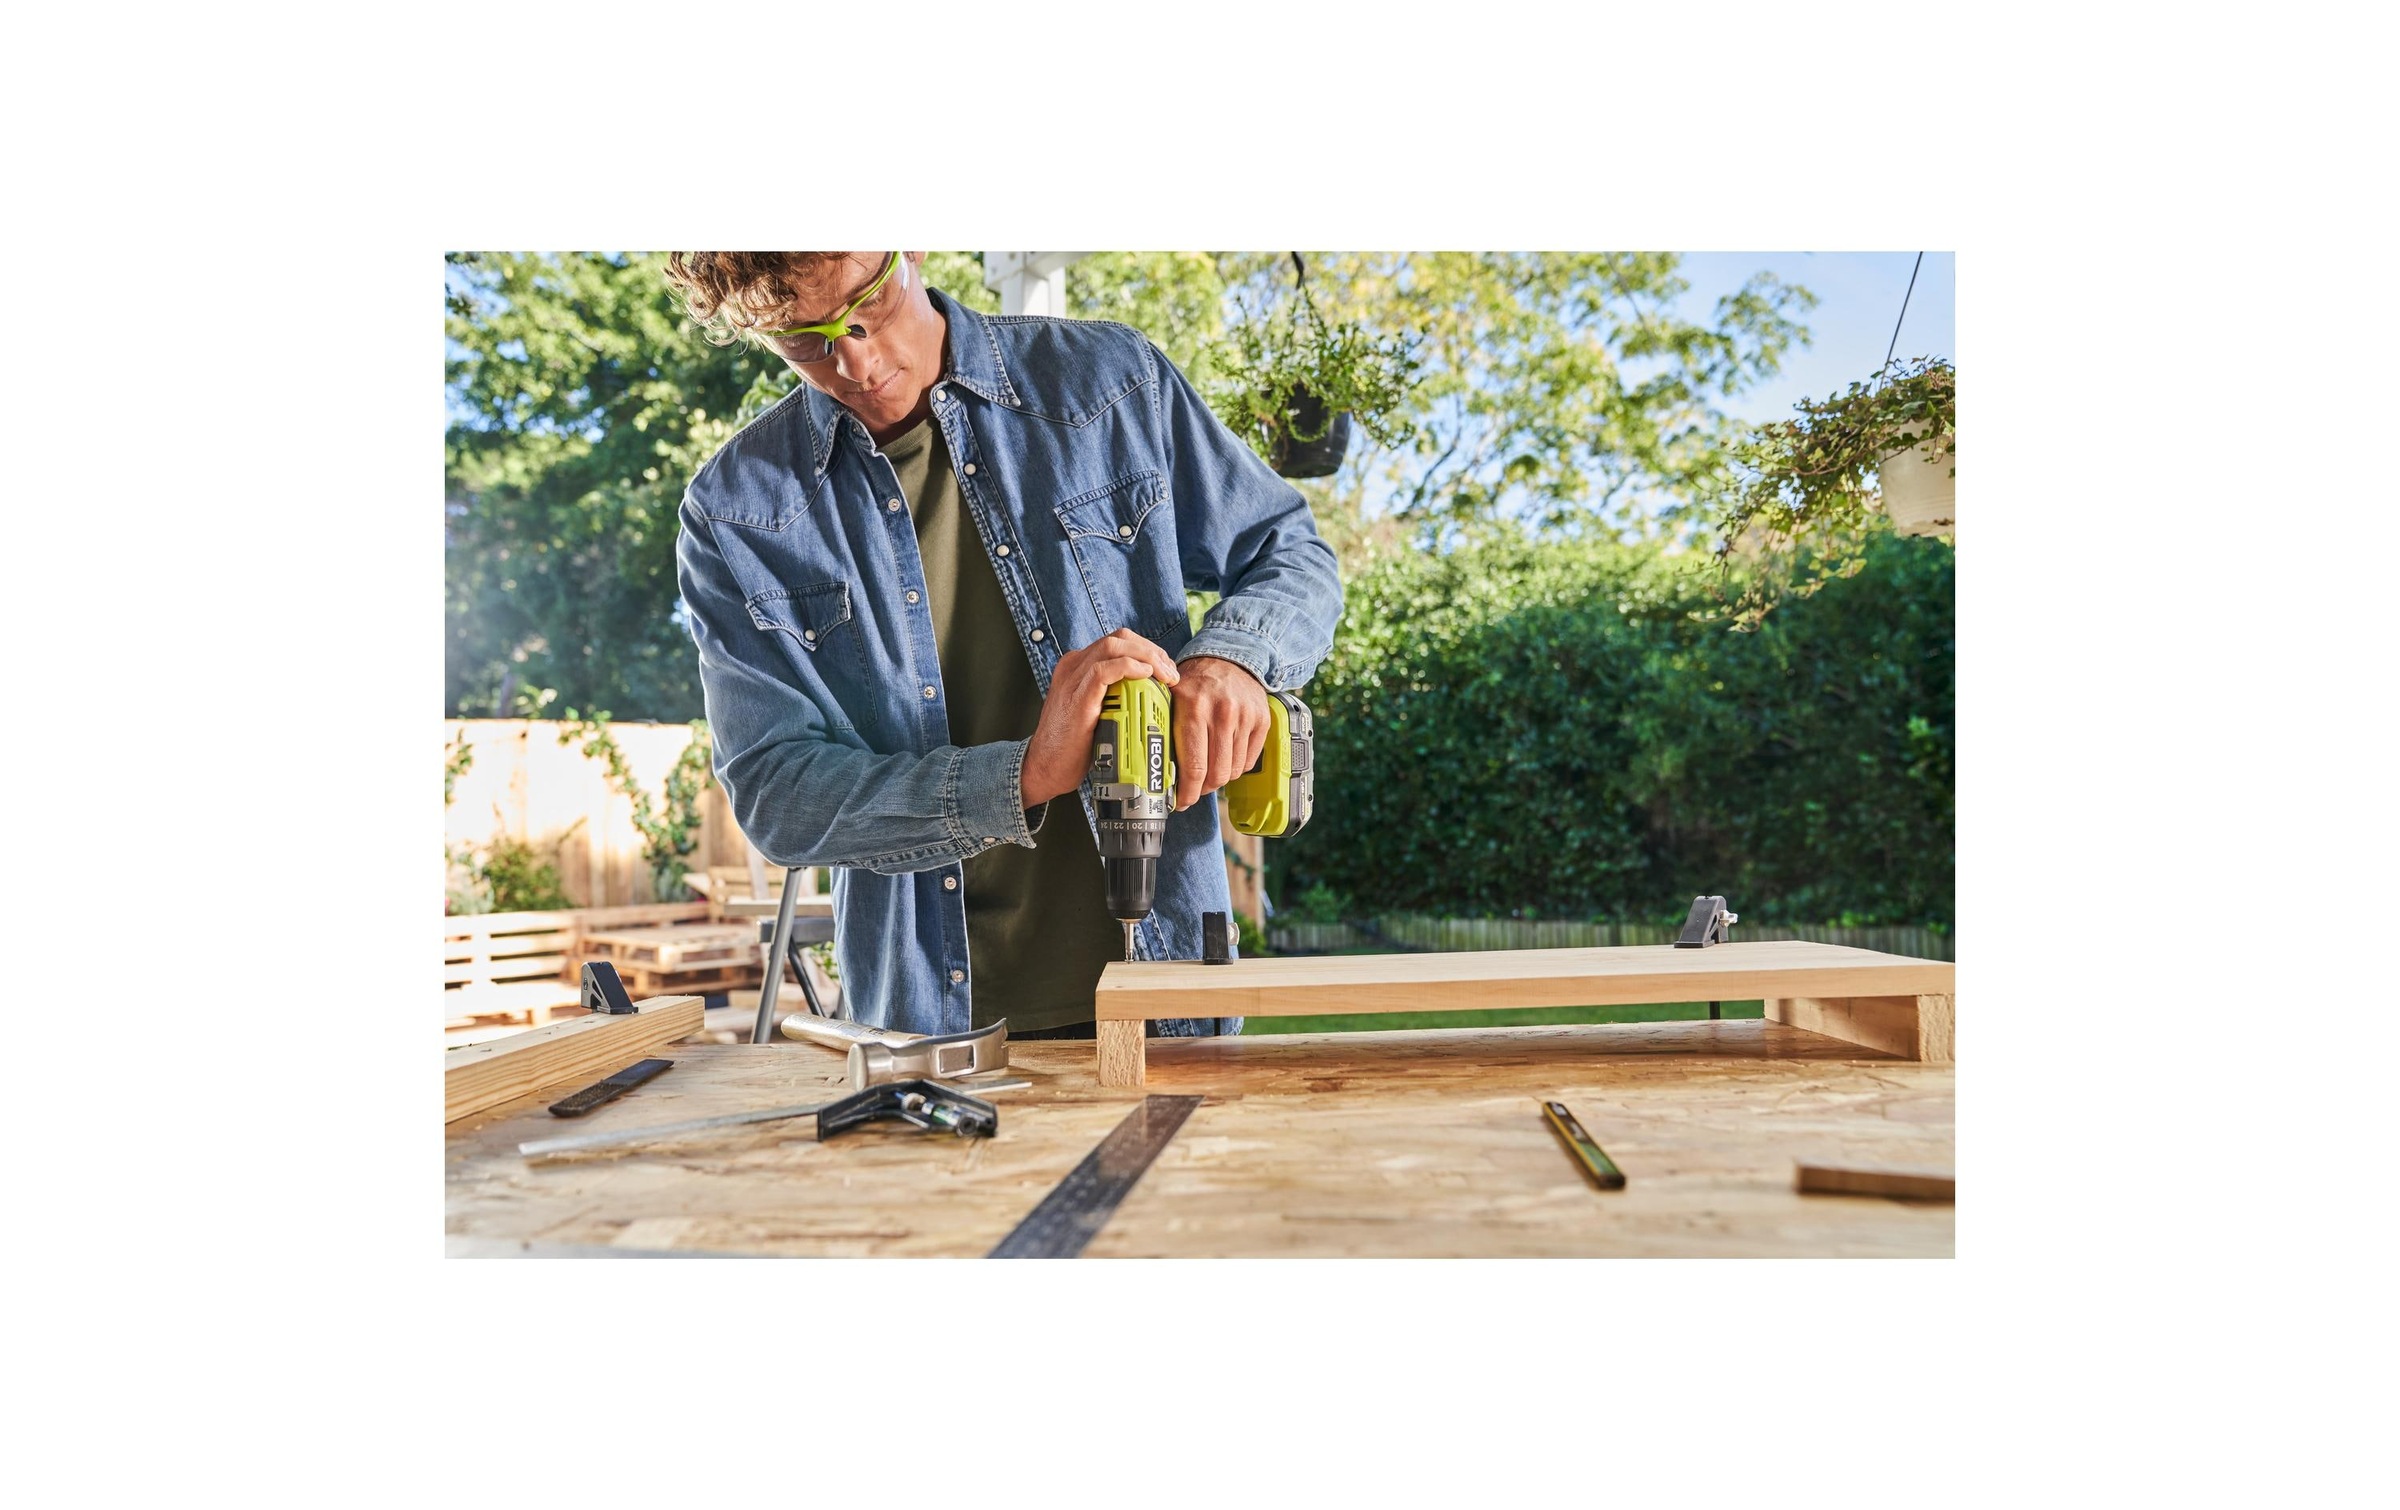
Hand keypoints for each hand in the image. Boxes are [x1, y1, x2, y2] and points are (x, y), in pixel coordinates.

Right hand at [1020, 629, 1180, 807]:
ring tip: (1165, 676)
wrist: (1045, 767)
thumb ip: (1115, 694)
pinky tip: (1145, 676)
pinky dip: (1129, 668)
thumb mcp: (1097, 709)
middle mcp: (1074, 665)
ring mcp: (1073, 679)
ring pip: (1113, 647)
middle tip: (1171, 673)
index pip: (1120, 640)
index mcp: (1079, 665)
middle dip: (1152, 650)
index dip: (1149, 649)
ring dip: (1147, 657)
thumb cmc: (1074, 744)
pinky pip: (1103, 671)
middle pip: (1120, 638)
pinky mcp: (1076, 698)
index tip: (1167, 669)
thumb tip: (1152, 691)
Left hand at [1170, 655, 1270, 811]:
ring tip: (1208, 773)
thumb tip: (1155, 769)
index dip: (1187, 792)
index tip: (1181, 802)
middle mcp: (1222, 713)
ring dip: (1219, 779)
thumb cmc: (1196, 682)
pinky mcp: (1262, 721)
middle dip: (1202, 790)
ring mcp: (1245, 717)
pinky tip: (1224, 759)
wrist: (1229, 656)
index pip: (1195, 766)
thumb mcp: (1172, 697)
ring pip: (1233, 771)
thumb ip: (1164, 728)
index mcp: (1193, 708)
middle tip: (1193, 790)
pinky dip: (1236, 767)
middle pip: (1216, 774)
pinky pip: (1249, 761)